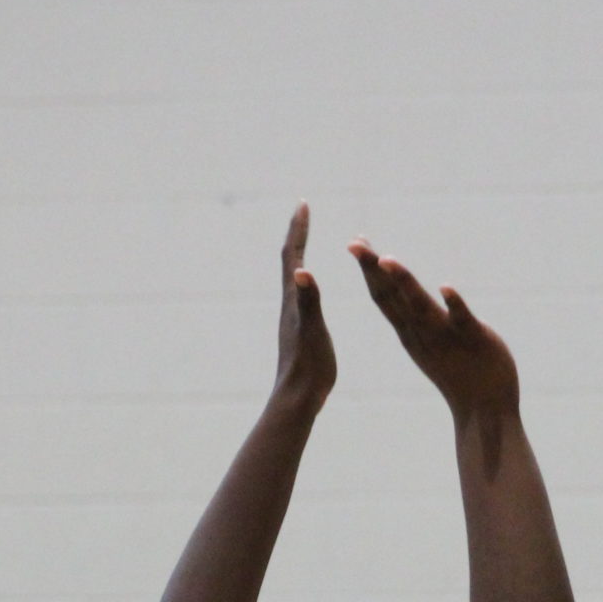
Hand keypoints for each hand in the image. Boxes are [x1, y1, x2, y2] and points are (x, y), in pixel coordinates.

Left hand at [273, 202, 335, 406]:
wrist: (298, 397)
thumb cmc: (308, 365)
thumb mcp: (312, 329)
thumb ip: (308, 299)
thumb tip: (302, 271)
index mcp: (293, 300)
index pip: (292, 256)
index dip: (298, 229)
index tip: (303, 204)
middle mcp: (289, 303)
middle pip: (289, 261)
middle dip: (297, 234)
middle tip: (303, 212)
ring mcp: (292, 316)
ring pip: (293, 276)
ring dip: (298, 253)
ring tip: (303, 240)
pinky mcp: (298, 329)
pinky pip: (300, 293)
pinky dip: (305, 278)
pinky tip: (308, 284)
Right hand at [350, 241, 517, 415]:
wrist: (484, 408)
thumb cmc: (457, 371)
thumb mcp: (427, 341)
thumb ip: (414, 318)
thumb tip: (400, 293)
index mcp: (411, 331)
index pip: (384, 297)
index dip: (369, 270)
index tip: (355, 243)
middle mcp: (422, 333)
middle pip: (393, 297)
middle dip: (373, 268)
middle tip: (353, 243)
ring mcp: (447, 336)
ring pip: (421, 306)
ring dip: (405, 282)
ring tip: (387, 259)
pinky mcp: (475, 339)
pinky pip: (462, 319)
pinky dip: (453, 303)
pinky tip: (445, 286)